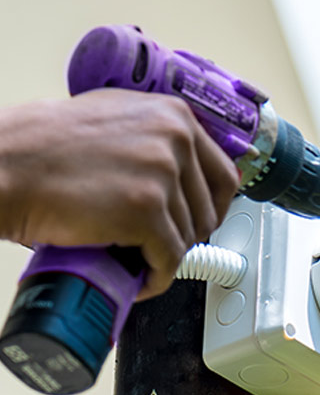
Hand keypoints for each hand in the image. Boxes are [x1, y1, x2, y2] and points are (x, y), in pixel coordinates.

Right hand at [0, 89, 239, 298]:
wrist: (3, 164)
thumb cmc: (42, 146)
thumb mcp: (114, 118)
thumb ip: (154, 136)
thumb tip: (183, 168)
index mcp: (174, 115)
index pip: (223, 174)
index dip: (212, 207)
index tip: (199, 222)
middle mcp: (176, 140)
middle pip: (207, 210)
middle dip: (185, 235)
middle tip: (159, 246)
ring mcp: (162, 175)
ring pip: (186, 237)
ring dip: (163, 256)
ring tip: (136, 259)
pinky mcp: (146, 211)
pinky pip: (168, 258)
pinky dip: (155, 277)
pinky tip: (138, 279)